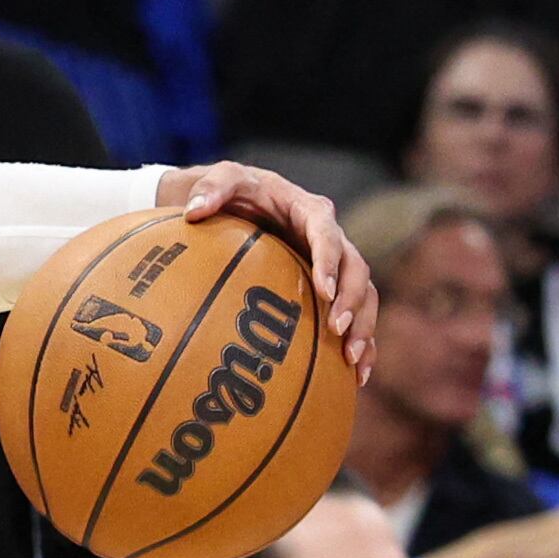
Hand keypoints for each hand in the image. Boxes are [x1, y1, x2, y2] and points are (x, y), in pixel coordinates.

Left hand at [161, 156, 378, 366]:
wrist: (243, 204)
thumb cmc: (235, 192)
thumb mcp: (223, 180)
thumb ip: (211, 189)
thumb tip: (193, 213)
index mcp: (311, 211)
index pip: (328, 234)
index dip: (329, 262)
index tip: (323, 291)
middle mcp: (331, 239)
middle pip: (357, 269)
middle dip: (352, 301)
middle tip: (335, 331)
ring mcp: (335, 267)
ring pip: (365, 296)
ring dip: (363, 327)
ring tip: (352, 360)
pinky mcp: (333, 290)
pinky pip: (357, 317)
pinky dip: (363, 344)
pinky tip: (357, 377)